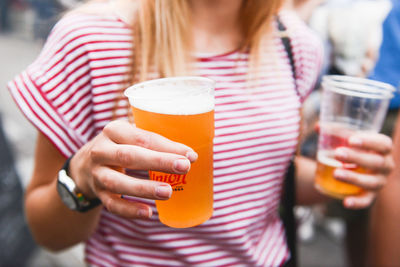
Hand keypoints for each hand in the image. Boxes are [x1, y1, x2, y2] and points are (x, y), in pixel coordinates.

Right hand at [69, 120, 197, 218]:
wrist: (85, 165)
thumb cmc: (120, 147)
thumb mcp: (131, 136)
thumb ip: (155, 142)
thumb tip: (190, 155)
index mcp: (113, 130)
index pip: (142, 138)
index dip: (167, 147)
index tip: (190, 155)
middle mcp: (101, 151)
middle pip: (129, 156)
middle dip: (158, 162)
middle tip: (183, 167)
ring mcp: (97, 174)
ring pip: (118, 182)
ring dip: (144, 188)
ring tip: (168, 192)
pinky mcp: (98, 193)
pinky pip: (112, 204)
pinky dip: (129, 210)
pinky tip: (148, 213)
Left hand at [333, 132, 393, 208]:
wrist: (354, 168)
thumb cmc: (353, 148)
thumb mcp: (346, 139)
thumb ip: (333, 132)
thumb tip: (318, 126)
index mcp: (383, 148)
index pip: (383, 144)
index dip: (369, 142)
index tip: (351, 140)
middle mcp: (385, 165)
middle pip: (376, 162)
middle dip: (357, 158)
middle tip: (337, 153)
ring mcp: (379, 181)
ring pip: (371, 182)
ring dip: (354, 178)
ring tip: (335, 173)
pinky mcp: (371, 195)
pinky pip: (366, 201)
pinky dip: (357, 203)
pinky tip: (346, 202)